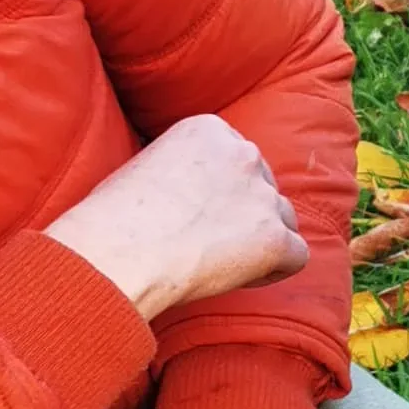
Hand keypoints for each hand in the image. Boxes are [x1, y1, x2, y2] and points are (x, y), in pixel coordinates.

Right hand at [45, 115, 306, 321]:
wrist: (117, 251)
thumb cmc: (112, 217)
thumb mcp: (144, 166)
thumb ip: (181, 169)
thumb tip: (188, 194)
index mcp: (210, 129)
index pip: (237, 158)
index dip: (222, 191)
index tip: (199, 212)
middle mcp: (244, 153)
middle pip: (263, 186)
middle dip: (244, 213)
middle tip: (208, 241)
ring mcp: (263, 196)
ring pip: (283, 219)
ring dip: (261, 239)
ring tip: (220, 262)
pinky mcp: (275, 239)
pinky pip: (296, 257)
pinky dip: (273, 271)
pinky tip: (239, 279)